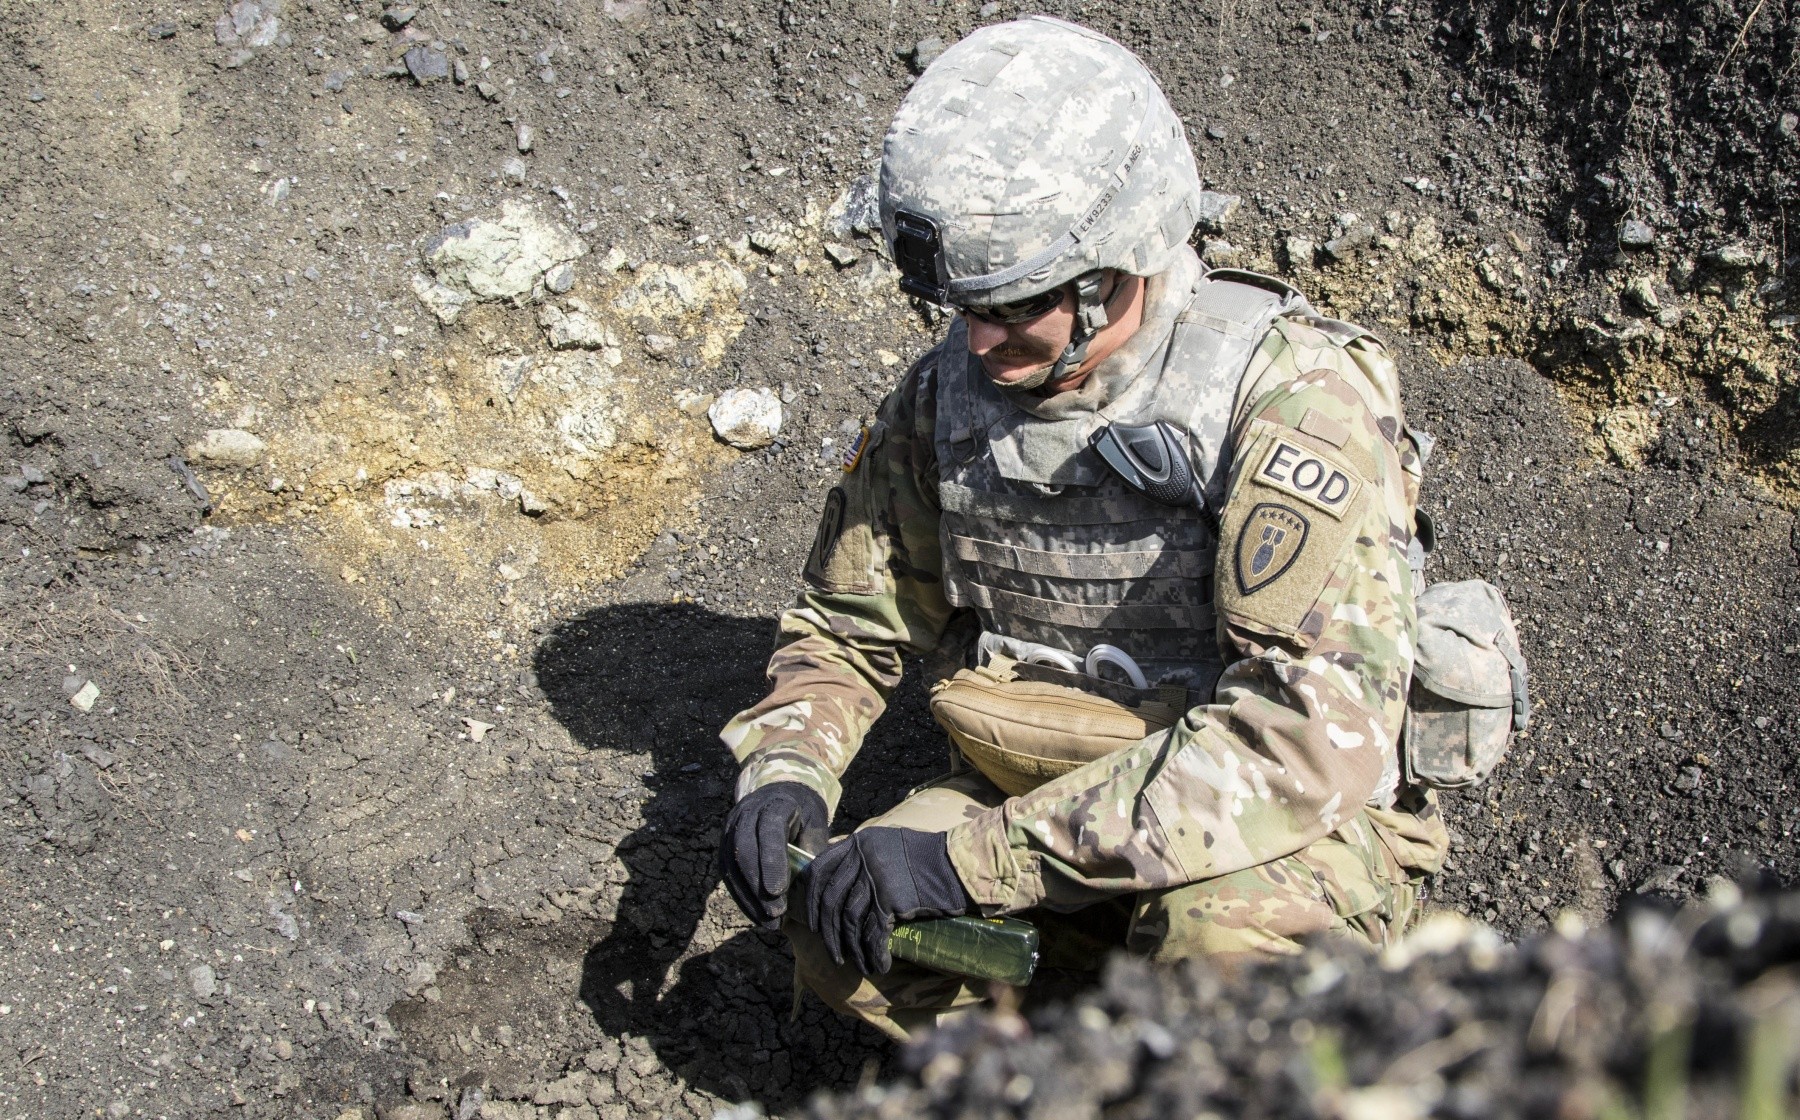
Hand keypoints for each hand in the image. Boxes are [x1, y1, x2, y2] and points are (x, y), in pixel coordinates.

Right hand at [718, 782, 828, 928]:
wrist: (781, 794)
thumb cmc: (805, 814)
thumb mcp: (816, 825)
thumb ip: (813, 851)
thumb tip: (814, 886)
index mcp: (775, 804)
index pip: (769, 831)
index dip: (771, 861)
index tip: (778, 891)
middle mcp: (747, 813)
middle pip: (745, 850)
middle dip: (758, 886)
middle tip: (776, 915)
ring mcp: (732, 828)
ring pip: (732, 865)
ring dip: (748, 898)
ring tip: (768, 922)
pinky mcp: (724, 843)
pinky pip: (727, 872)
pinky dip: (741, 896)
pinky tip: (755, 915)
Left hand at [804, 827, 974, 974]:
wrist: (961, 865)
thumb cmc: (931, 859)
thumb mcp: (891, 846)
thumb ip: (865, 858)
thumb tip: (842, 884)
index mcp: (859, 842)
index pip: (819, 870)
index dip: (812, 900)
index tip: (813, 923)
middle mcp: (862, 856)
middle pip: (830, 899)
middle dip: (828, 932)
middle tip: (833, 953)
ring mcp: (875, 876)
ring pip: (849, 919)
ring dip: (850, 947)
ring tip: (855, 964)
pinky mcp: (890, 898)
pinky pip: (873, 933)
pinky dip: (873, 953)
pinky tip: (878, 965)